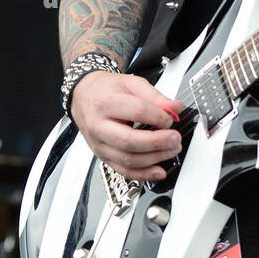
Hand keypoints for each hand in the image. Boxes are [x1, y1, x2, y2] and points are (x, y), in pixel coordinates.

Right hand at [70, 71, 184, 180]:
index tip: (171, 118)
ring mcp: (100, 144)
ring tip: (172, 150)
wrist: (83, 97)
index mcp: (106, 103)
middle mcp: (99, 126)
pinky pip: (123, 171)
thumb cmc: (106, 90)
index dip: (159, 117)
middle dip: (158, 142)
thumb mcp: (131, 83)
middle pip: (129, 141)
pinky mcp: (103, 156)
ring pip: (128, 160)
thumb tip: (175, 108)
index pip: (137, 112)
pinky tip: (159, 171)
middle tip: (175, 138)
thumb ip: (155, 96)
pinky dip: (143, 174)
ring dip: (155, 158)